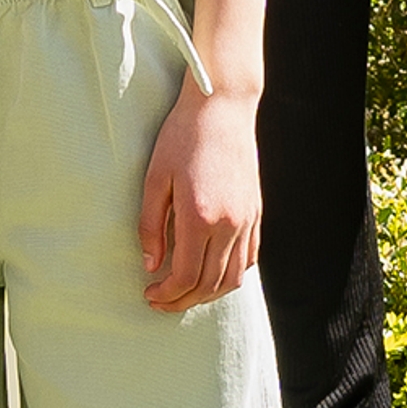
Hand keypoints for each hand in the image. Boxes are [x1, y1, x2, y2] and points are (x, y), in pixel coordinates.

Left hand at [139, 81, 262, 312]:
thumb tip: (151, 265)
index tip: (149, 294)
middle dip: (184, 301)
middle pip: (211, 284)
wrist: (222, 106)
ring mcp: (247, 219)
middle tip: (161, 300)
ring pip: (234, 277)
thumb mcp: (155, 178)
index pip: (186, 276)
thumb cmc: (182, 136)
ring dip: (209, 294)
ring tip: (185, 292)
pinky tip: (212, 272)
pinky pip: (249, 258)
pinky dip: (231, 274)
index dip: (167, 294)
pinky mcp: (256, 212)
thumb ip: (151, 226)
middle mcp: (229, 223)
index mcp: (200, 217)